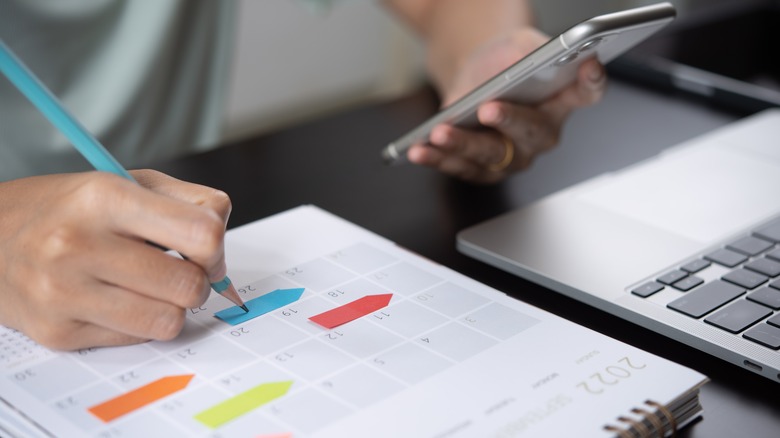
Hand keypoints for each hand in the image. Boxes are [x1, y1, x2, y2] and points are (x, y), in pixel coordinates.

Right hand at [0, 169, 231, 349]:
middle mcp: (77, 244)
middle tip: (178, 271)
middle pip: (189, 285)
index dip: (216, 248)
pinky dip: (141, 324)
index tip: (206, 251)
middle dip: (196, 281)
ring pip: (169, 321)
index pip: (202, 235)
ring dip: (172, 307)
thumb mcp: (129, 182)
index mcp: (104, 197)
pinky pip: (137, 340)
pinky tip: (118, 301)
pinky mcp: (57, 333)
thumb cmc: (71, 209)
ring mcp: (63, 293)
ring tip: (150, 287)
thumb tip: (221, 250)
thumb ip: (191, 203)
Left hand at [408, 27, 606, 183]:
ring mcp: (515, 156)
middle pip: (533, 132)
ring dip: (463, 144)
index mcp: (562, 99)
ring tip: (439, 132)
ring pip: (492, 156)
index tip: (588, 67)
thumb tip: (520, 64)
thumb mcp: (516, 45)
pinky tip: (419, 149)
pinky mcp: (485, 169)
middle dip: (510, 121)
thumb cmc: (503, 62)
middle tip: (488, 109)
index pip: (587, 92)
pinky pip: (462, 168)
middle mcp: (543, 133)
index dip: (591, 82)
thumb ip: (526, 53)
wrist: (475, 77)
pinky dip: (439, 158)